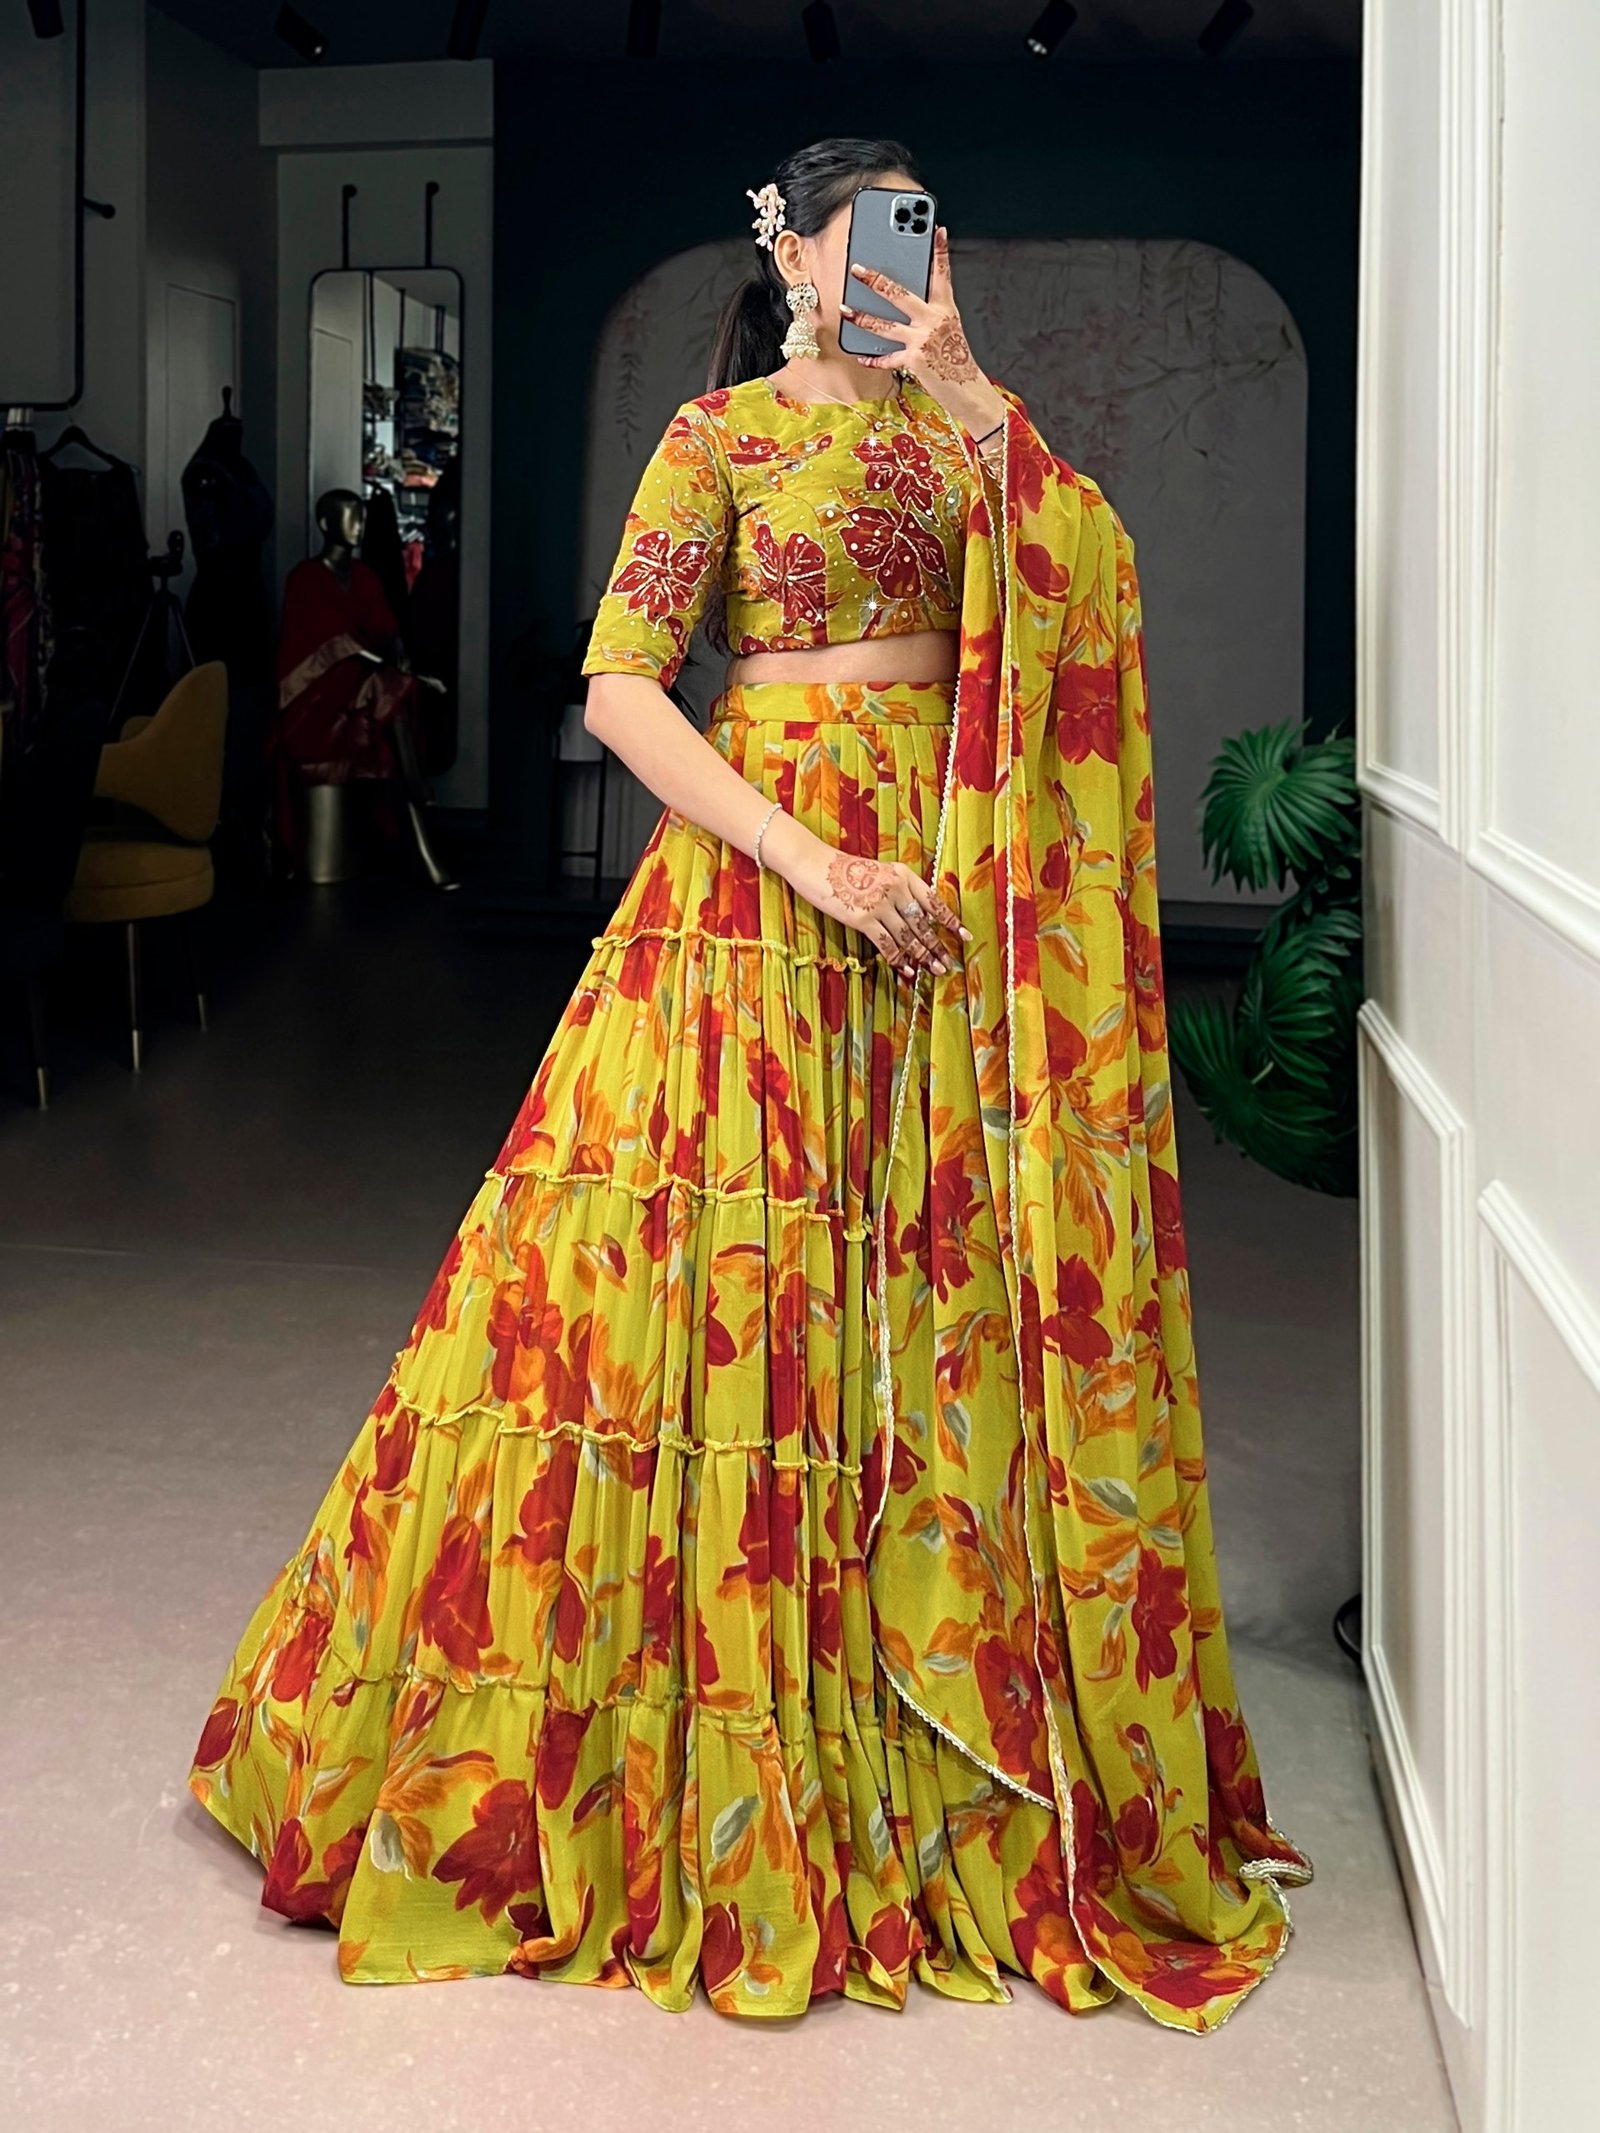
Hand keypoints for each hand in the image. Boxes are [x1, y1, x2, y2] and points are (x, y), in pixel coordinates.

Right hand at [762, 815, 970, 980]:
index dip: (951, 921)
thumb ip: (899, 890)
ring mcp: (880, 904)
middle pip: (923, 923)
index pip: (933, 902)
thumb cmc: (845, 871)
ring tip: (936, 970)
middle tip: (949, 963)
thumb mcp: (879, 873)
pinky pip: (888, 944)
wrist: (816, 865)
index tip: (965, 936)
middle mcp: (896, 888)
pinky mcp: (864, 919)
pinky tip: (910, 970)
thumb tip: (918, 918)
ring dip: (924, 956)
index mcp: (903, 874)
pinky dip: (900, 960)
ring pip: (909, 936)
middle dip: (938, 946)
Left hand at [841, 226, 1005, 441]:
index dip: (940, 251)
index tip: (937, 229)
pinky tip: (860, 354)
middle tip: (857, 268)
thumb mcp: (950, 329)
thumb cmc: (956, 360)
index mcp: (945, 309)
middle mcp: (934, 320)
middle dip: (875, 280)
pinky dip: (872, 358)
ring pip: (884, 325)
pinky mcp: (914, 361)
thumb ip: (931, 311)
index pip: (942, 274)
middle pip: (900, 294)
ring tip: (844, 308)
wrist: (968, 390)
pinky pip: (887, 358)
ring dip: (861, 317)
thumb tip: (905, 299)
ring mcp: (923, 340)